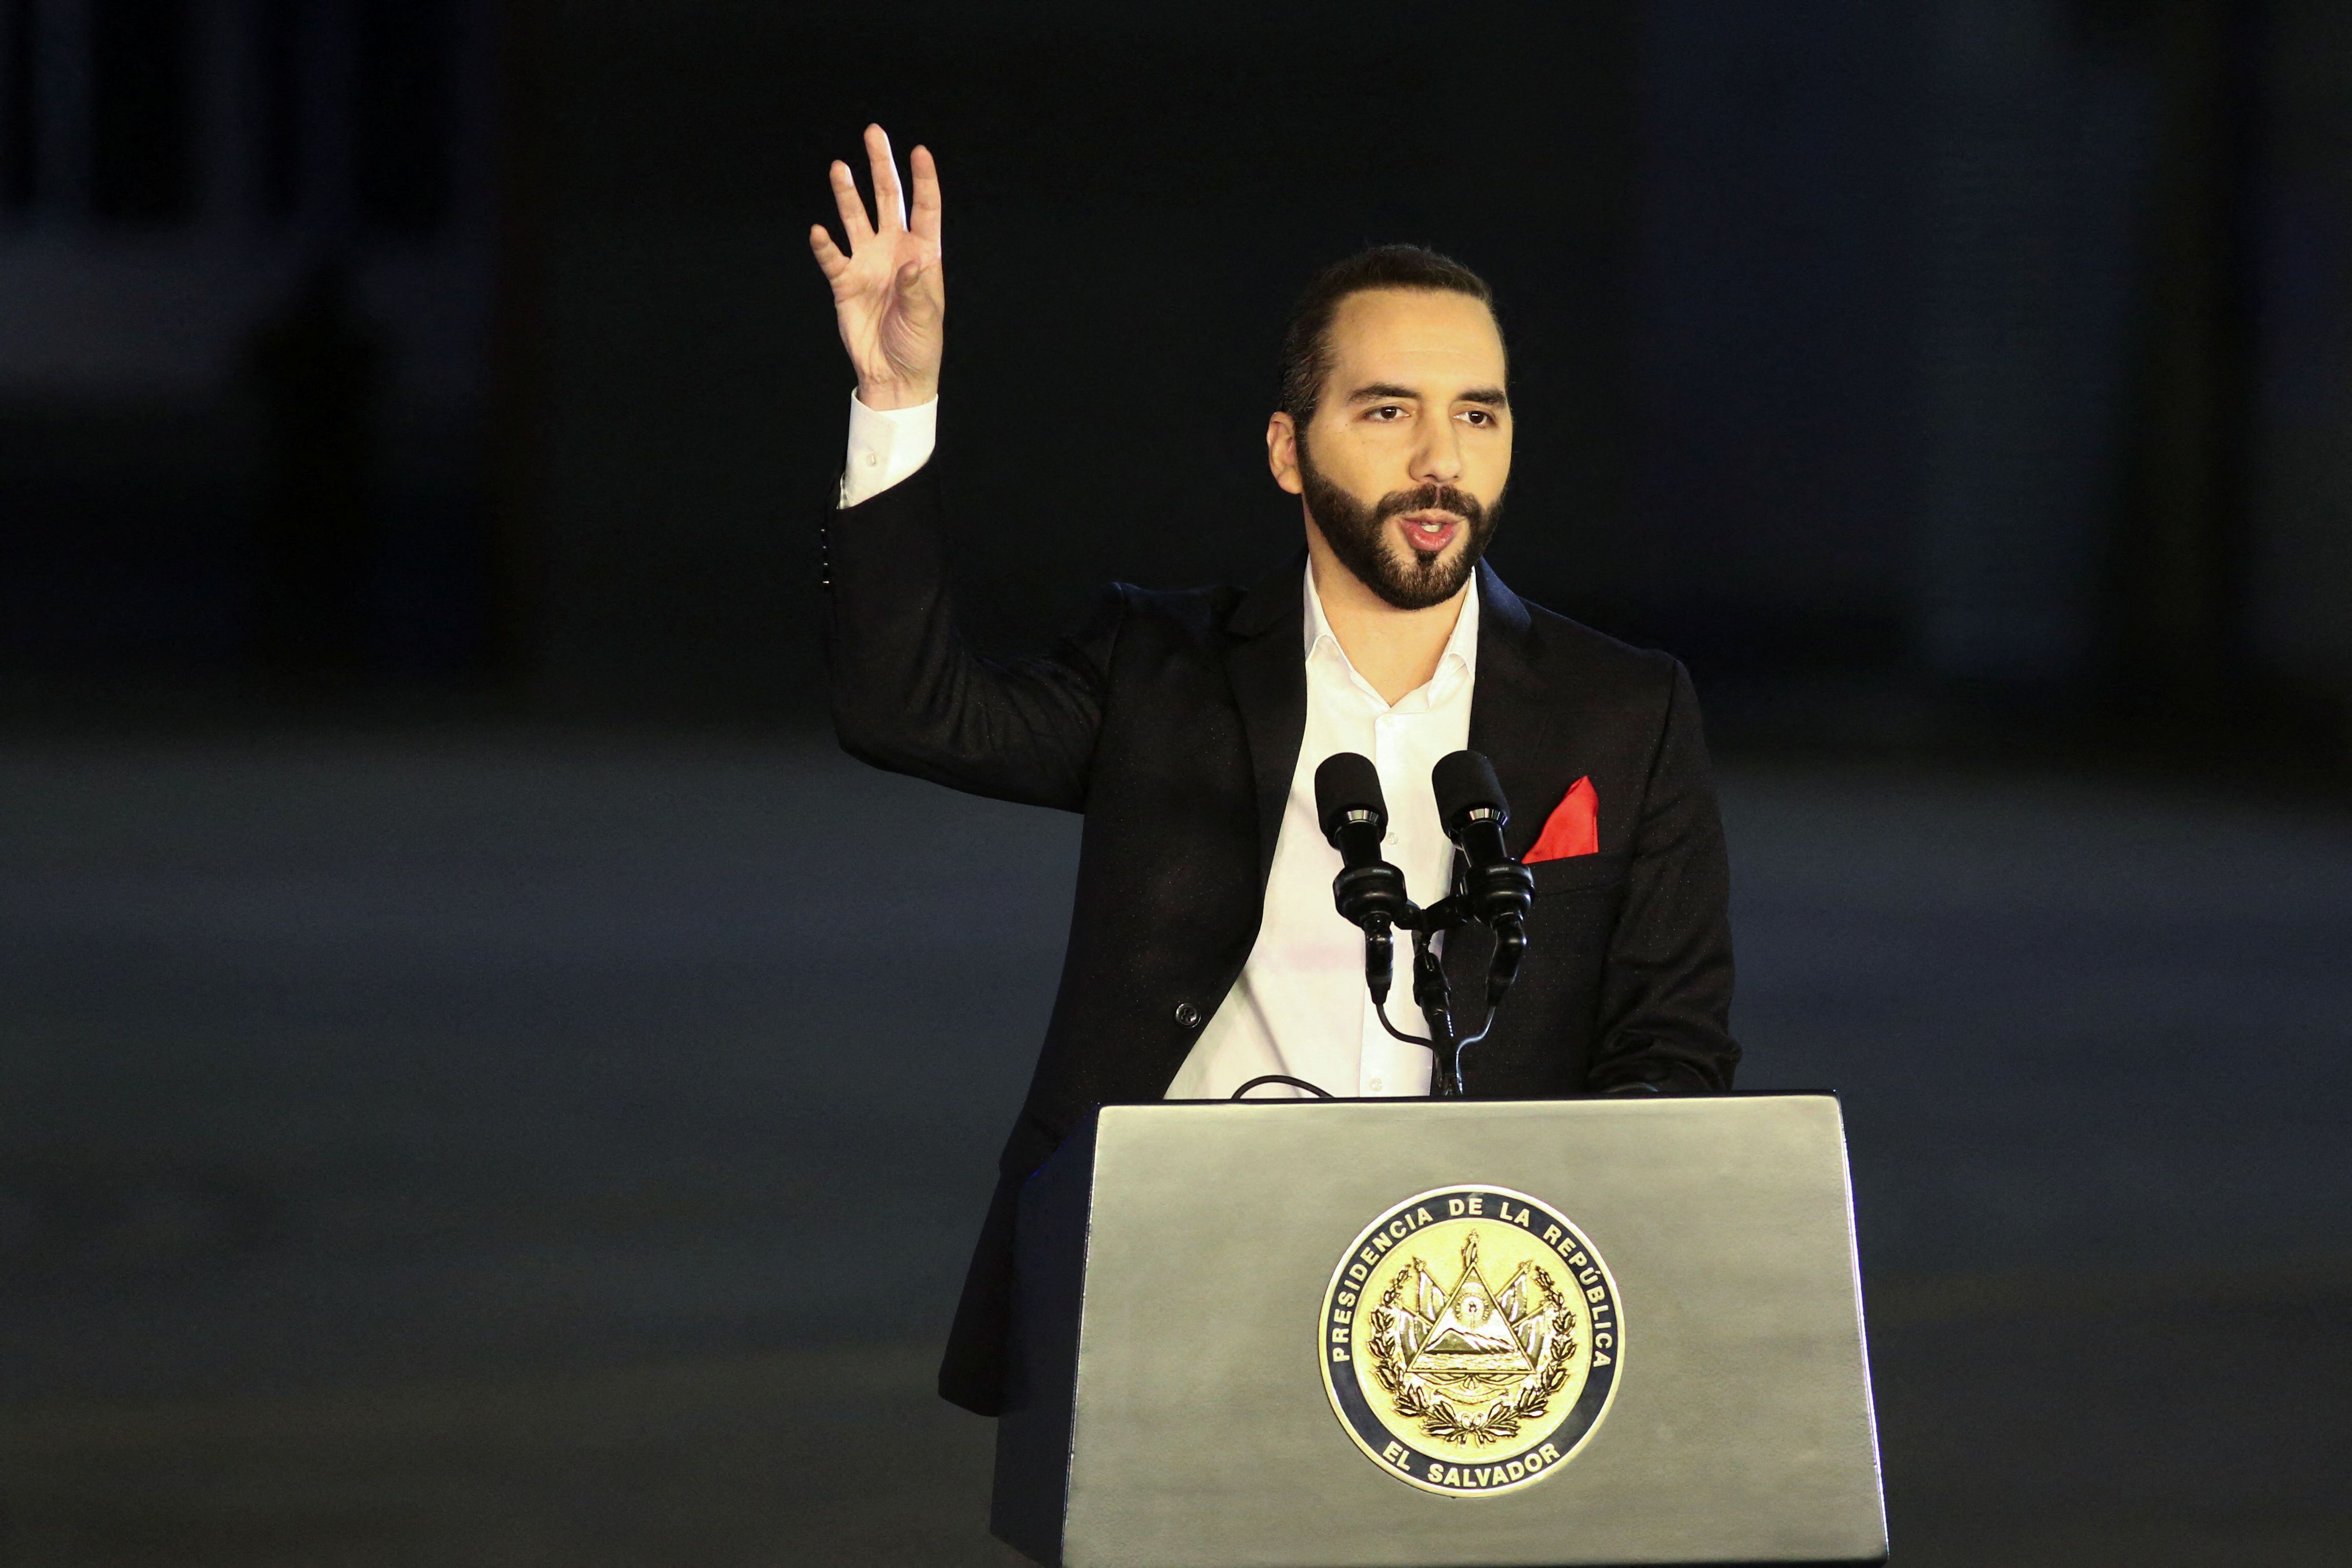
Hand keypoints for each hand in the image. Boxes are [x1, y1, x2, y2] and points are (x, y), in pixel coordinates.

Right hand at [809, 124, 942, 410]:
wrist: (894, 375)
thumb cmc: (919, 345)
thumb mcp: (926, 318)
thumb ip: (917, 288)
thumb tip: (912, 262)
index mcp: (923, 253)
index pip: (925, 208)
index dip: (923, 180)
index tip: (919, 151)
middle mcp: (894, 250)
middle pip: (887, 199)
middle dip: (881, 167)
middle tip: (873, 133)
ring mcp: (867, 263)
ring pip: (856, 218)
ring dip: (848, 194)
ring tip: (839, 168)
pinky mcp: (844, 282)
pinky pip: (832, 257)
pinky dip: (824, 245)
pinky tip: (818, 231)